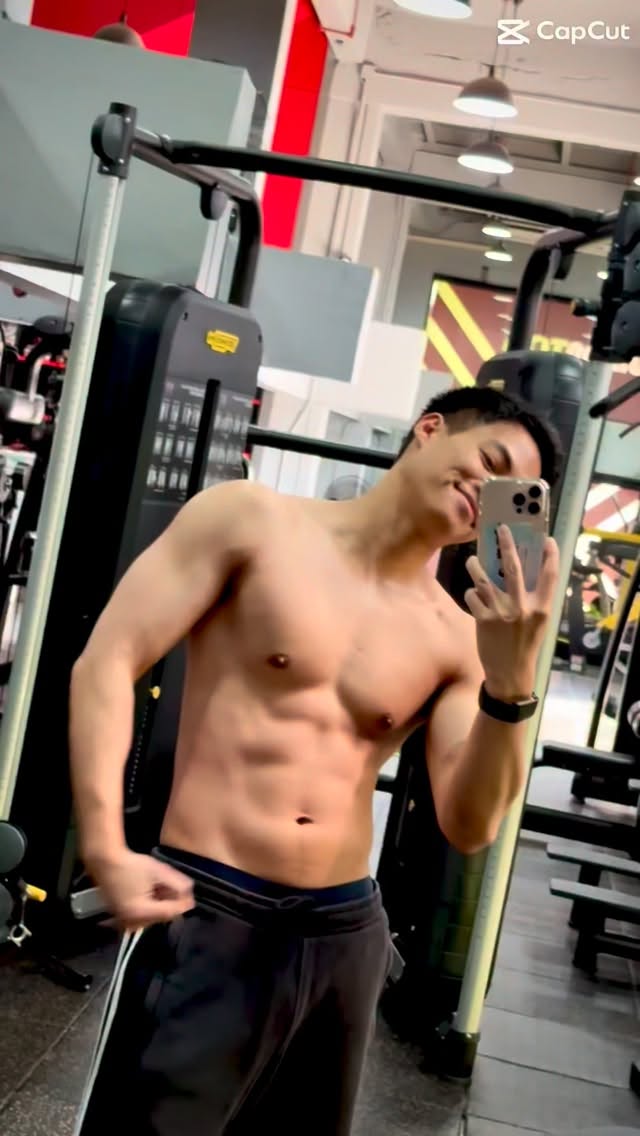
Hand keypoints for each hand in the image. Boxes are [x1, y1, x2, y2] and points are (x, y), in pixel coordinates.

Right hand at [91, 849, 194, 932]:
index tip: (191, 894)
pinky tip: (149, 891)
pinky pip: (143, 916)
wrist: (105, 862)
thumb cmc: (131, 865)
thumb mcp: (159, 871)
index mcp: (141, 912)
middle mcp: (132, 922)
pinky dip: (150, 906)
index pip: (171, 913)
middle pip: (162, 916)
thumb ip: (178, 884)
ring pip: (154, 917)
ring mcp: (125, 922)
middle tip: (172, 887)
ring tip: (158, 886)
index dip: (183, 904)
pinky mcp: (121, 919)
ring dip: (161, 904)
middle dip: (171, 902)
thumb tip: (190, 897)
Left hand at [464, 525, 558, 699]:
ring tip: (473, 559)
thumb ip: (534, 601)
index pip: (550, 576)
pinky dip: (471, 593)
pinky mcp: (483, 619)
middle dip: (507, 544)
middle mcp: (523, 608)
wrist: (510, 673)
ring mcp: (501, 613)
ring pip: (484, 579)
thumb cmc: (525, 646)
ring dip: (476, 566)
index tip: (547, 540)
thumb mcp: (538, 624)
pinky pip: (472, 596)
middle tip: (501, 529)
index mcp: (542, 608)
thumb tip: (525, 575)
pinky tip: (474, 596)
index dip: (551, 555)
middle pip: (514, 567)